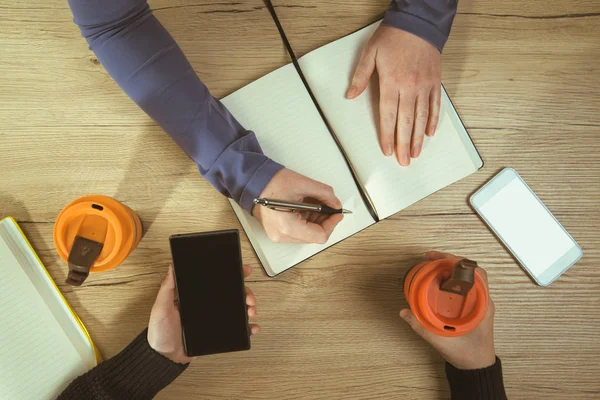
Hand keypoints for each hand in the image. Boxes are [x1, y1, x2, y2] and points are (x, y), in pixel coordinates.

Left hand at [148, 264, 259, 363]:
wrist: (164, 357)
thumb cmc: (160, 333)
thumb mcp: (161, 307)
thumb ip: (166, 288)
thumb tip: (171, 267)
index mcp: (197, 297)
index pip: (217, 281)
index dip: (232, 275)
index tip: (243, 270)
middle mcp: (208, 306)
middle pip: (232, 294)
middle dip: (246, 292)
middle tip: (249, 296)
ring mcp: (214, 319)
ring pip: (237, 309)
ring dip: (249, 308)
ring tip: (251, 310)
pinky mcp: (217, 333)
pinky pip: (235, 330)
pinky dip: (247, 328)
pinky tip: (252, 327)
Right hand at [253, 168, 343, 243]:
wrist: (253, 182)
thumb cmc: (270, 182)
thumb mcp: (302, 184)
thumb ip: (324, 194)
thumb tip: (336, 203)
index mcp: (287, 226)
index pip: (319, 235)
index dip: (332, 224)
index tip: (336, 212)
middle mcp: (282, 235)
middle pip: (313, 236)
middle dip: (324, 221)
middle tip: (329, 206)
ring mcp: (278, 235)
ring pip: (307, 234)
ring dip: (316, 220)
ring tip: (315, 204)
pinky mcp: (278, 232)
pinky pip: (299, 231)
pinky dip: (307, 220)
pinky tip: (306, 207)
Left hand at [347, 25, 440, 165]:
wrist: (418, 23)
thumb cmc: (392, 37)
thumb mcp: (370, 54)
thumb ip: (360, 77)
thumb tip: (350, 96)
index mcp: (391, 82)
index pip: (388, 116)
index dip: (387, 135)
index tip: (387, 150)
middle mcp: (409, 87)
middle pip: (406, 121)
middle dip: (403, 144)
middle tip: (403, 161)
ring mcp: (424, 86)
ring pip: (422, 117)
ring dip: (418, 137)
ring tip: (415, 153)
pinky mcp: (434, 82)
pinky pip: (435, 105)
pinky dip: (433, 120)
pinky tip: (430, 133)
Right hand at [400, 251, 496, 369]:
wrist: (477, 368)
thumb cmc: (467, 355)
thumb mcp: (442, 341)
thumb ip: (421, 327)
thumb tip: (404, 312)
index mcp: (482, 306)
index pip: (475, 274)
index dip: (457, 262)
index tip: (439, 258)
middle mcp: (483, 301)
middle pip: (470, 271)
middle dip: (450, 260)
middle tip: (430, 258)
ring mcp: (480, 303)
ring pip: (467, 277)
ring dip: (451, 268)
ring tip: (432, 265)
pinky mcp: (474, 307)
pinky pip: (464, 286)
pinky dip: (451, 279)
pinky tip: (438, 280)